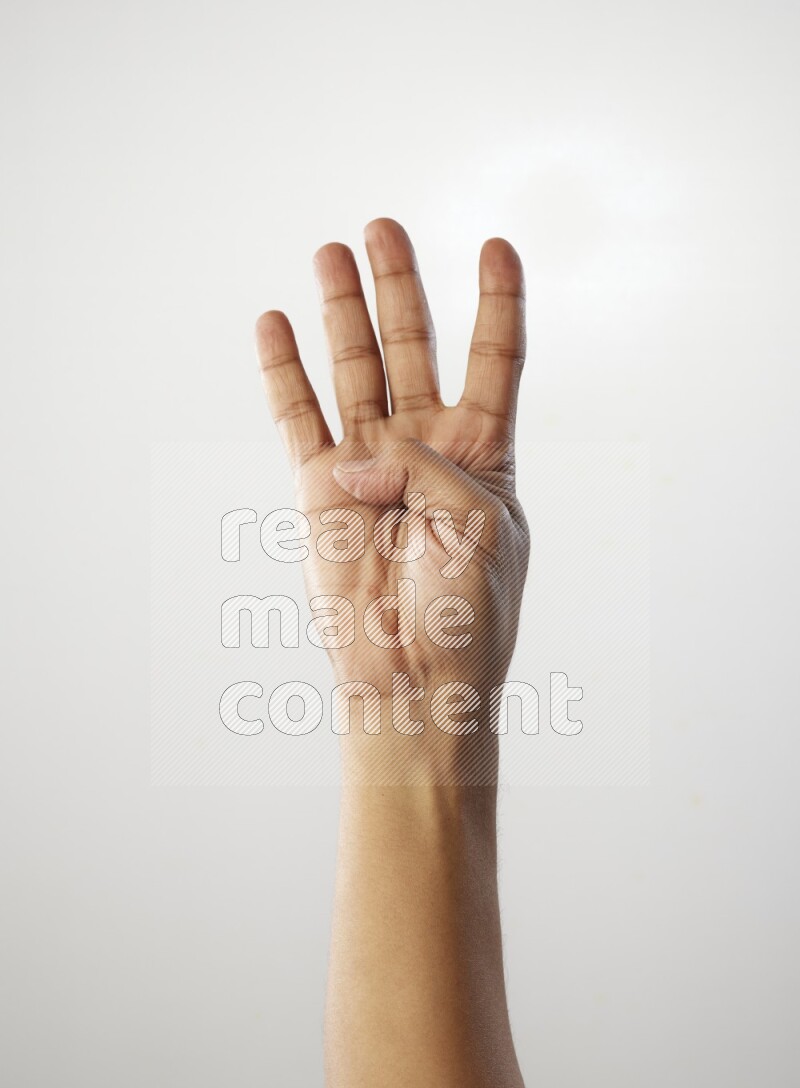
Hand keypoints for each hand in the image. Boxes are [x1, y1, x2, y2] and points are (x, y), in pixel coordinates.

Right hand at [255, 219, 528, 781]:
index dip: (497, 302)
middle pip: (413, 346)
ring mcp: (367, 464)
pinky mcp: (317, 489)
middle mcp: (423, 449)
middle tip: (383, 228)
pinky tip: (275, 324)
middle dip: (398, 286)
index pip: (494, 360)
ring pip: (353, 369)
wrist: (412, 671)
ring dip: (342, 311)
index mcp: (482, 454)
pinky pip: (297, 418)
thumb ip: (427, 464)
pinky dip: (284, 372)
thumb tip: (359, 452)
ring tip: (332, 251)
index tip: (496, 244)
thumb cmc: (466, 606)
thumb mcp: (478, 519)